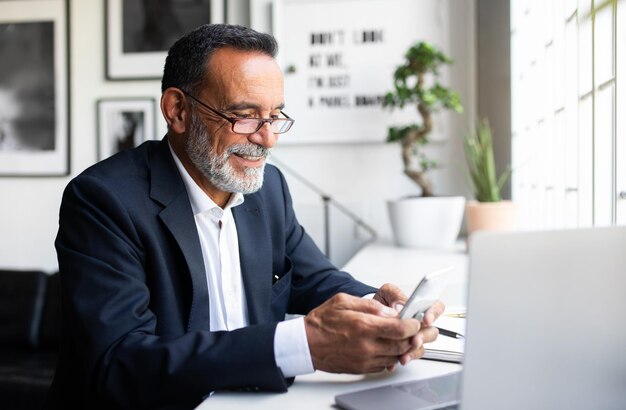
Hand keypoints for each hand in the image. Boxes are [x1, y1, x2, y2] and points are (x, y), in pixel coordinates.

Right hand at [304, 293, 420, 373]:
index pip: (400, 329)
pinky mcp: (362, 368)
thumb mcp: (343, 301)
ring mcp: (365, 359)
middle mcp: (366, 346)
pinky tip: (387, 347)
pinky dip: (391, 356)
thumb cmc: (322, 322)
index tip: (414, 321)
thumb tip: (390, 311)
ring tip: (400, 337)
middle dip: (412, 336)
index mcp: (364, 326)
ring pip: (396, 357)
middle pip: (402, 345)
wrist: (307, 344)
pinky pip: (385, 365)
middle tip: (413, 329)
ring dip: (402, 348)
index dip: (412, 325)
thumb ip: (369, 305)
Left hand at [374, 283, 444, 366]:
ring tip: (403, 355)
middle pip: (432, 332)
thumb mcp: (387, 292)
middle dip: (423, 338)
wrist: (369, 316)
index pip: (437, 307)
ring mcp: (414, 337)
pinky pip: (407, 357)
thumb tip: (401, 306)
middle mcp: (420, 324)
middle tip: (414, 340)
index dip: (434, 314)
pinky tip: (393, 361)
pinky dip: (399, 359)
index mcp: (421, 307)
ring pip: (421, 348)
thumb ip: (396, 295)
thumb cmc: (382, 303)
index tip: (426, 320)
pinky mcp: (404, 349)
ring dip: (413, 352)